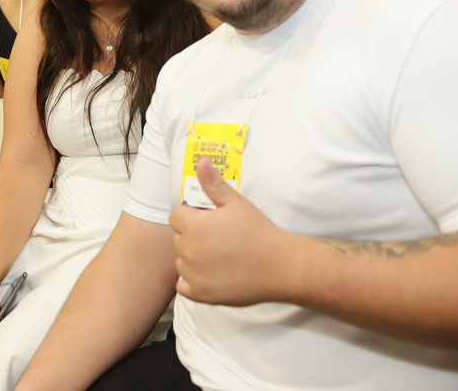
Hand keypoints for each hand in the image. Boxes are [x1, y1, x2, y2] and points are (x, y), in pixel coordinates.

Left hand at [169, 157, 296, 306]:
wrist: (281, 266)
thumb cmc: (260, 232)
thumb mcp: (236, 203)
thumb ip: (213, 183)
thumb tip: (201, 162)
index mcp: (194, 226)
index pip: (176, 216)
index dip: (191, 216)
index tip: (209, 221)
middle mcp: (188, 251)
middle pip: (178, 238)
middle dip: (192, 236)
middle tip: (219, 238)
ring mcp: (193, 274)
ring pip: (180, 261)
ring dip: (192, 258)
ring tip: (220, 255)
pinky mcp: (201, 294)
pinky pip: (183, 285)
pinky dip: (192, 281)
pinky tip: (211, 274)